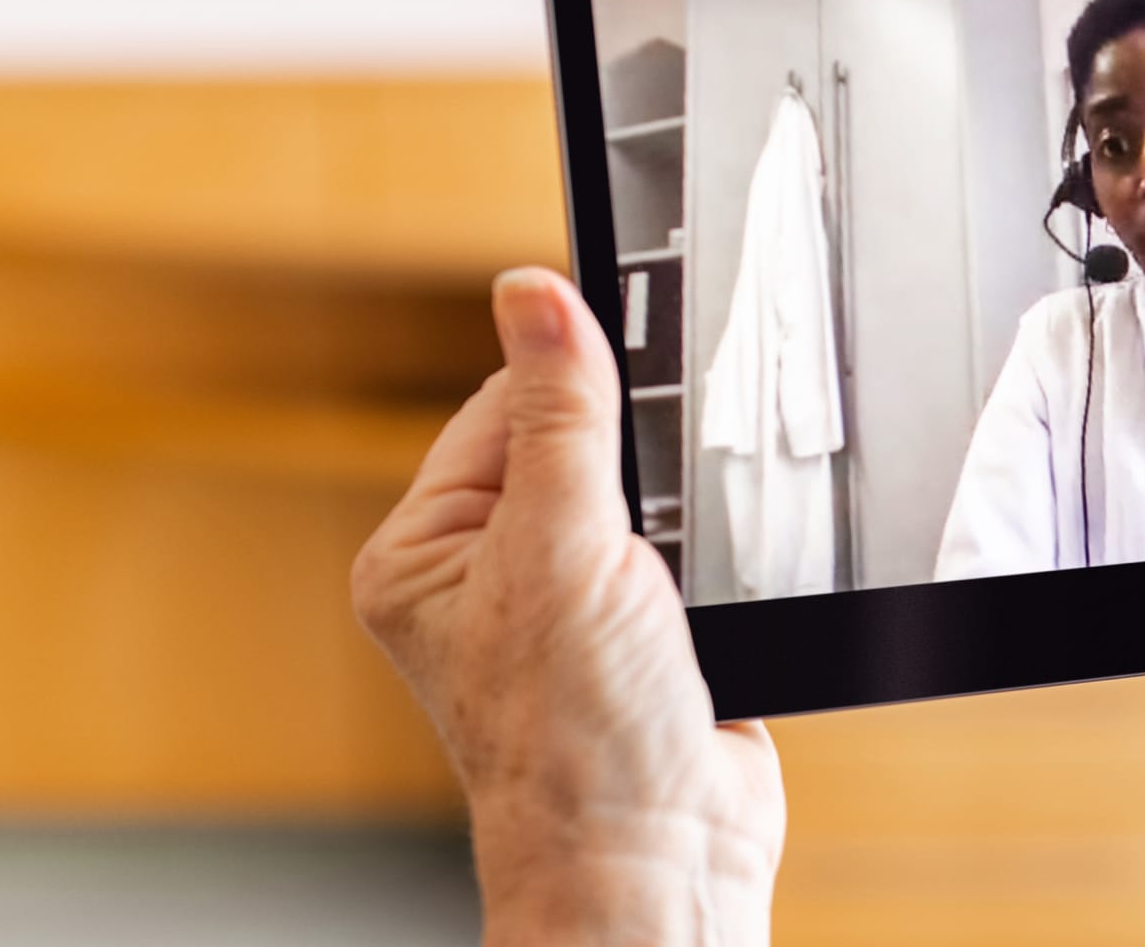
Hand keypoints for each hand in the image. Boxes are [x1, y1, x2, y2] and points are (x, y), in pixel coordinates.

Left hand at [353, 267, 783, 945]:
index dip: (572, 379)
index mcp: (427, 550)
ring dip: (681, 508)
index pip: (503, 405)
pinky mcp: (646, 632)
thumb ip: (560, 414)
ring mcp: (568, 605)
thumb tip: (534, 292)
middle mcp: (489, 575)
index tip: (635, 359)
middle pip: (577, 441)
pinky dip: (716, 549)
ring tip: (680, 567)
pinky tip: (715, 583)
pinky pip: (687, 546)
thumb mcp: (563, 548)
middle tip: (657, 502)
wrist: (666, 853)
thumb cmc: (579, 740)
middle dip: (637, 455)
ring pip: (641, 492)